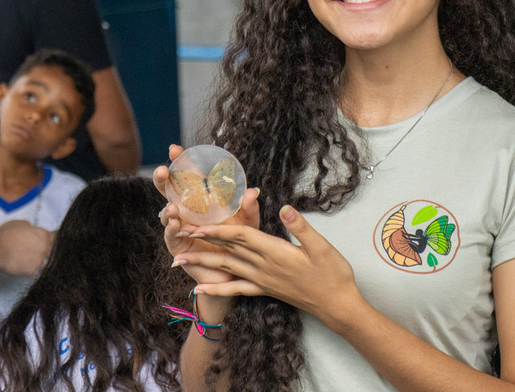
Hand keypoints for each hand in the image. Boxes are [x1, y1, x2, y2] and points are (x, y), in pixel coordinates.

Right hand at [0, 219, 54, 276]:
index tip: (45, 242)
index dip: (48, 240)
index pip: (54, 238)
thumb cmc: (6, 235)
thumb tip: (32, 231)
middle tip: (34, 251)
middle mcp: (44, 248)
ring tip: (26, 259)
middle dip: (44, 251)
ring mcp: (39, 261)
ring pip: (43, 263)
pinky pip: (34, 271)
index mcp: (43, 235)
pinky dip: (29, 269)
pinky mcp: (32, 272)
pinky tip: (21, 264)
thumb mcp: (21, 224)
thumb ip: (31, 229)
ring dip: (37, 261)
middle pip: (51, 251)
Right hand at [153, 144, 260, 288]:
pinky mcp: (178, 246)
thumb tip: (252, 192)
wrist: (233, 273)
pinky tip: (174, 224)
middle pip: (170, 191)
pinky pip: (171, 236)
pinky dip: (171, 230)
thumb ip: (249, 210)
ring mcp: (180, 228)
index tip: (174, 149)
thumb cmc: (239, 244)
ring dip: (167, 209)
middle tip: (162, 171)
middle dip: (163, 180)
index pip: (188, 177)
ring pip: (166, 214)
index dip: (181, 162)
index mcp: (202, 201)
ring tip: (172, 208)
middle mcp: (187, 211)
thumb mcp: (247, 225)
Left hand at [172, 206, 361, 328]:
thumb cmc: (332, 274)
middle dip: (201, 240)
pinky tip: (199, 291)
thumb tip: (284, 207)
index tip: (198, 223)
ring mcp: (261, 280)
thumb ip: (301, 227)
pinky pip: (235, 289)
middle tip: (177, 232)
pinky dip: (216, 289)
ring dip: (201, 263)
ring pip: (225, 268)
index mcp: (274, 252)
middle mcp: (262, 267)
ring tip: (178, 259)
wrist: (336, 306)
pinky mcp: (264, 289)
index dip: (218, 229)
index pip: (240, 236)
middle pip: (226, 250)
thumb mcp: (322, 247)